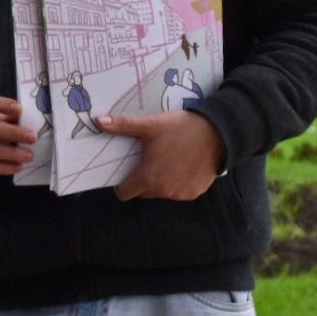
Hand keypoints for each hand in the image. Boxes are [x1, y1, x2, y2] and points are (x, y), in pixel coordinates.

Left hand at [95, 111, 223, 201]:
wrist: (218, 133)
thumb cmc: (181, 129)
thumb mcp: (150, 125)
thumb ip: (123, 126)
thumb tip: (97, 121)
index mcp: (149, 177)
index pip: (125, 193)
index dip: (123, 184)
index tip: (127, 170)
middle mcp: (164, 191)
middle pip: (143, 191)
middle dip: (142, 178)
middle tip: (149, 158)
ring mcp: (181, 194)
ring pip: (161, 191)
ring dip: (160, 180)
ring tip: (167, 158)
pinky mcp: (195, 192)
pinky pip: (179, 191)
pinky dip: (177, 181)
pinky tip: (183, 164)